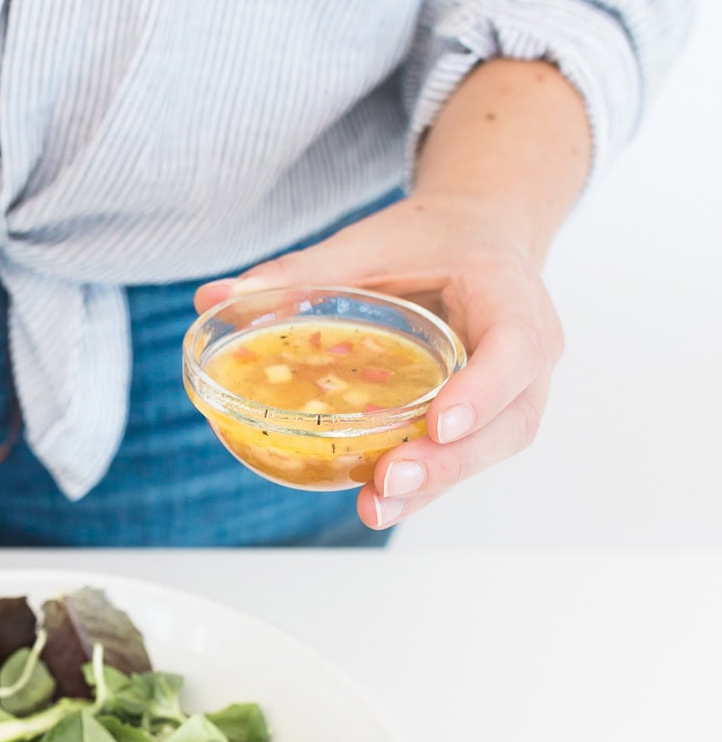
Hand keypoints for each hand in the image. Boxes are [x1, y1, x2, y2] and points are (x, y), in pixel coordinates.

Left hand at [195, 191, 564, 529]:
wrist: (482, 235)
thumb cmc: (433, 238)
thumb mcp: (372, 242)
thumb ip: (302, 271)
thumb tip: (211, 297)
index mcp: (511, 295)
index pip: (515, 347)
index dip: (484, 390)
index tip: (438, 423)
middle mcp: (530, 352)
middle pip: (510, 420)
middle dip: (451, 459)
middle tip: (390, 479)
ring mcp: (517, 391)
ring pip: (492, 450)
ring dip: (436, 484)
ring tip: (376, 505)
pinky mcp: (491, 417)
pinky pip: (468, 455)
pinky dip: (428, 481)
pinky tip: (381, 499)